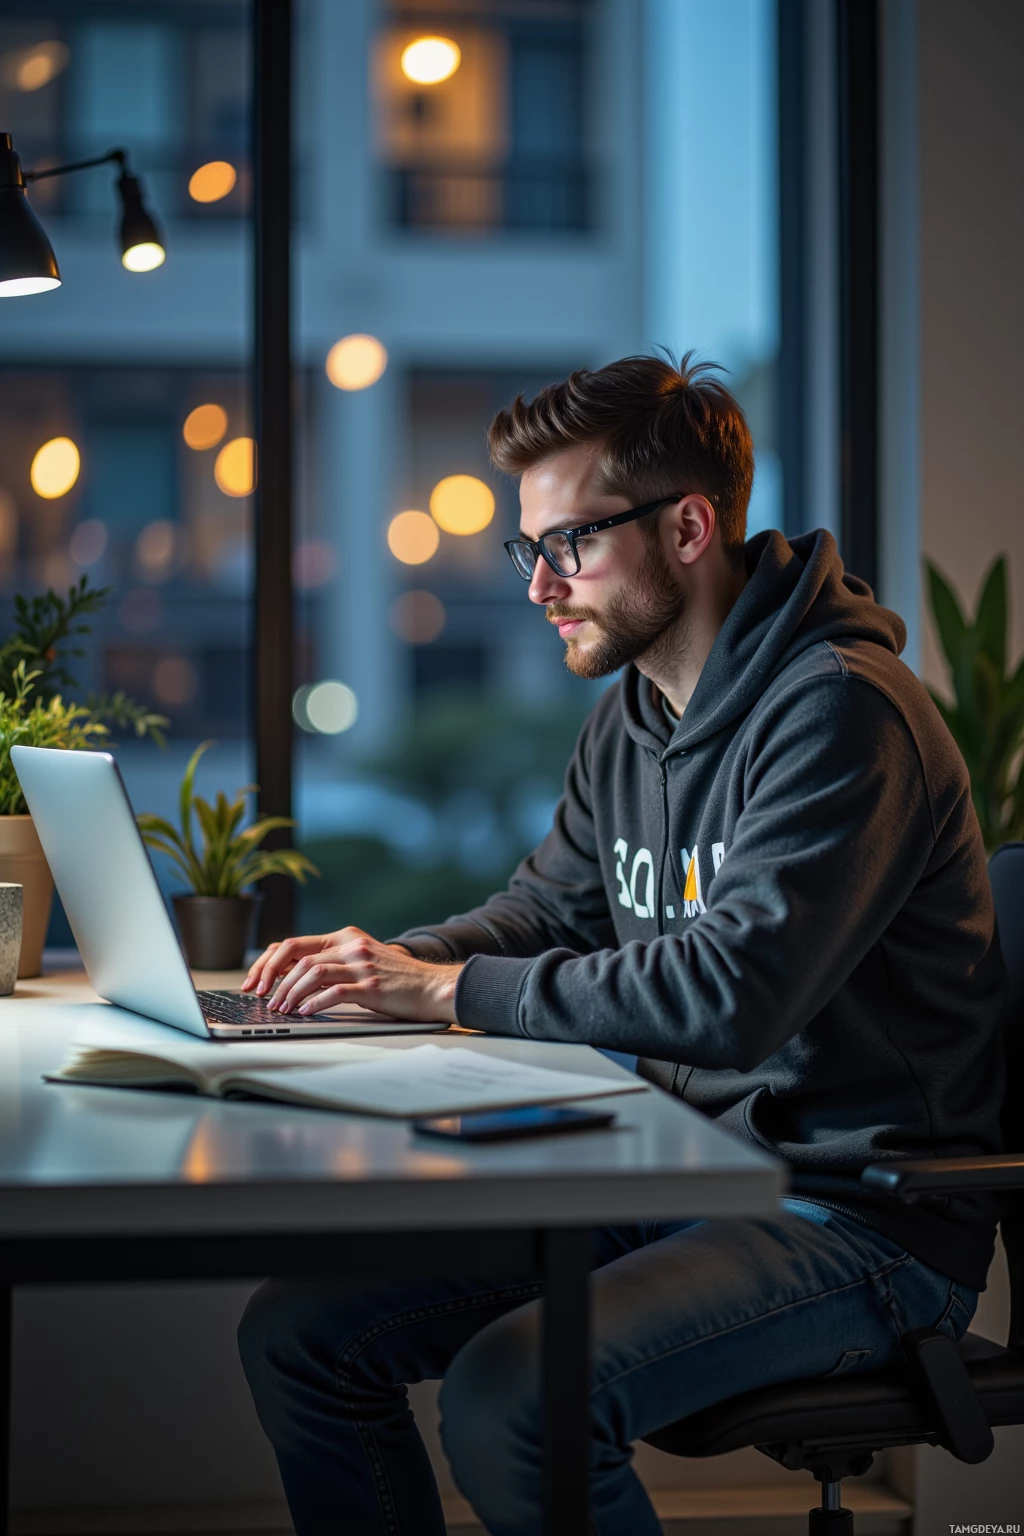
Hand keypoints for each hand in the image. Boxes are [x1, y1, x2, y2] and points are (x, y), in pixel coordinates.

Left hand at [241, 928, 461, 1023]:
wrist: (434, 987)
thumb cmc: (397, 980)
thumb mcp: (362, 960)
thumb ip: (333, 962)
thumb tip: (291, 978)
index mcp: (345, 936)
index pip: (294, 943)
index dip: (268, 962)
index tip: (254, 981)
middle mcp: (351, 945)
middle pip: (297, 953)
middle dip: (272, 976)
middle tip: (261, 996)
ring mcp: (362, 964)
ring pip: (311, 972)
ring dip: (289, 992)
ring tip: (280, 1009)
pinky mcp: (372, 985)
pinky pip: (334, 992)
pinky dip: (314, 1003)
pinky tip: (304, 1013)